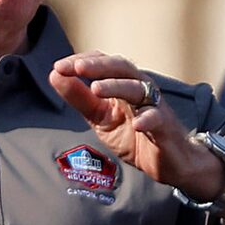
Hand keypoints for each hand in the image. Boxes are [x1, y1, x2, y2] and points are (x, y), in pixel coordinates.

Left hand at [50, 52, 221, 199]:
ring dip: (117, 86)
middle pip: (122, 67)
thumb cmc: (135, 137)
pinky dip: (148, 119)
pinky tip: (137, 124)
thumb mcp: (100, 119)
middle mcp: (140, 88)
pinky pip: (157, 118)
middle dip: (98, 66)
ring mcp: (154, 106)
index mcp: (123, 84)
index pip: (103, 63)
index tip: (59, 67)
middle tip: (76, 67)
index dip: (81, 61)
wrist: (170, 162)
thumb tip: (55, 75)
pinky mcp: (165, 126)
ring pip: (138, 88)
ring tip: (96, 89)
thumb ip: (80, 99)